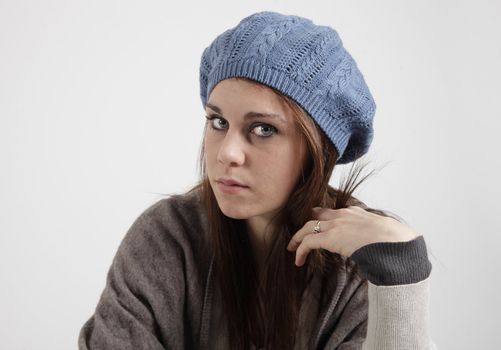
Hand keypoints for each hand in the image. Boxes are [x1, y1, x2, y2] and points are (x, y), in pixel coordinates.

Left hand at [286, 206, 417, 265]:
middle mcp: (342, 215)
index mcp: (354, 212)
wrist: (393, 241)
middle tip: (299, 234)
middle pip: (316, 214)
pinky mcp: (329, 237)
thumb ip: (374, 234)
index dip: (323, 218)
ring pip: (307, 227)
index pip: (333, 212)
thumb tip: (378, 247)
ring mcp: (334, 224)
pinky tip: (298, 261)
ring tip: (292, 248)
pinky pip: (308, 242)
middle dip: (306, 223)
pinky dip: (300, 250)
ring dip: (297, 237)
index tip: (318, 224)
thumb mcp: (383, 231)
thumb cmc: (393, 240)